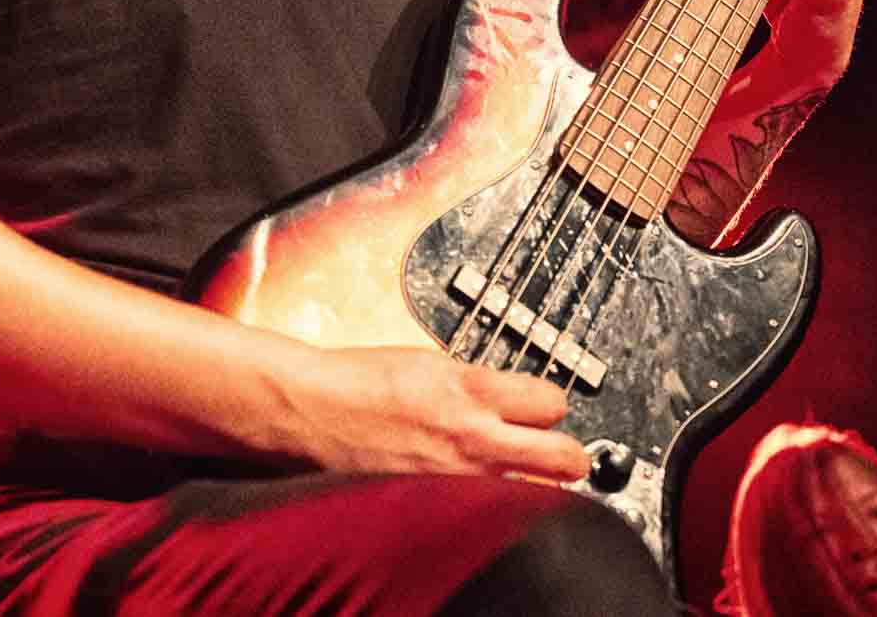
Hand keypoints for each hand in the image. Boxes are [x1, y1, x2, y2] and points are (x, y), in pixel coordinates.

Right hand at [280, 345, 588, 482]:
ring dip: (534, 484)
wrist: (310, 409)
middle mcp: (473, 437)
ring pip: (537, 494)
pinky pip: (488, 513)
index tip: (543, 410)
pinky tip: (477, 500)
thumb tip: (506, 398)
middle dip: (567, 455)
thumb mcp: (427, 363)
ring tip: (520, 478)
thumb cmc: (356, 382)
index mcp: (470, 389)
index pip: (553, 402)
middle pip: (566, 457)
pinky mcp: (437, 507)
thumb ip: (474, 384)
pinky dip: (490, 508)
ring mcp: (458, 478)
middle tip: (555, 453)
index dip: (550, 406)